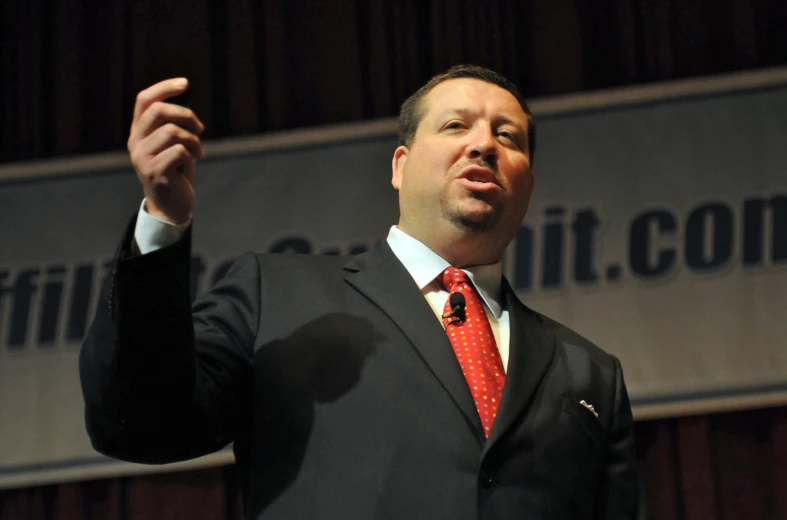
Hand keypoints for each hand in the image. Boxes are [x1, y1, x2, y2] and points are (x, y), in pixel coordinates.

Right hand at [128, 78, 204, 223]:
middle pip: (159, 111)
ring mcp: (142, 158)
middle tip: (199, 128)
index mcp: (138, 131)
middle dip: (186, 115)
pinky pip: (179, 151)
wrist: (171, 205)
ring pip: (172, 132)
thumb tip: (185, 97)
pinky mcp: (154, 172)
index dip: (164, 87)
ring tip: (198, 150)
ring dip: (193, 139)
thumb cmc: (176, 170)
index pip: (144, 100)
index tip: (185, 83)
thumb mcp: (174, 142)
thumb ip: (174, 122)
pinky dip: (192, 153)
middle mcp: (135, 142)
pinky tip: (194, 161)